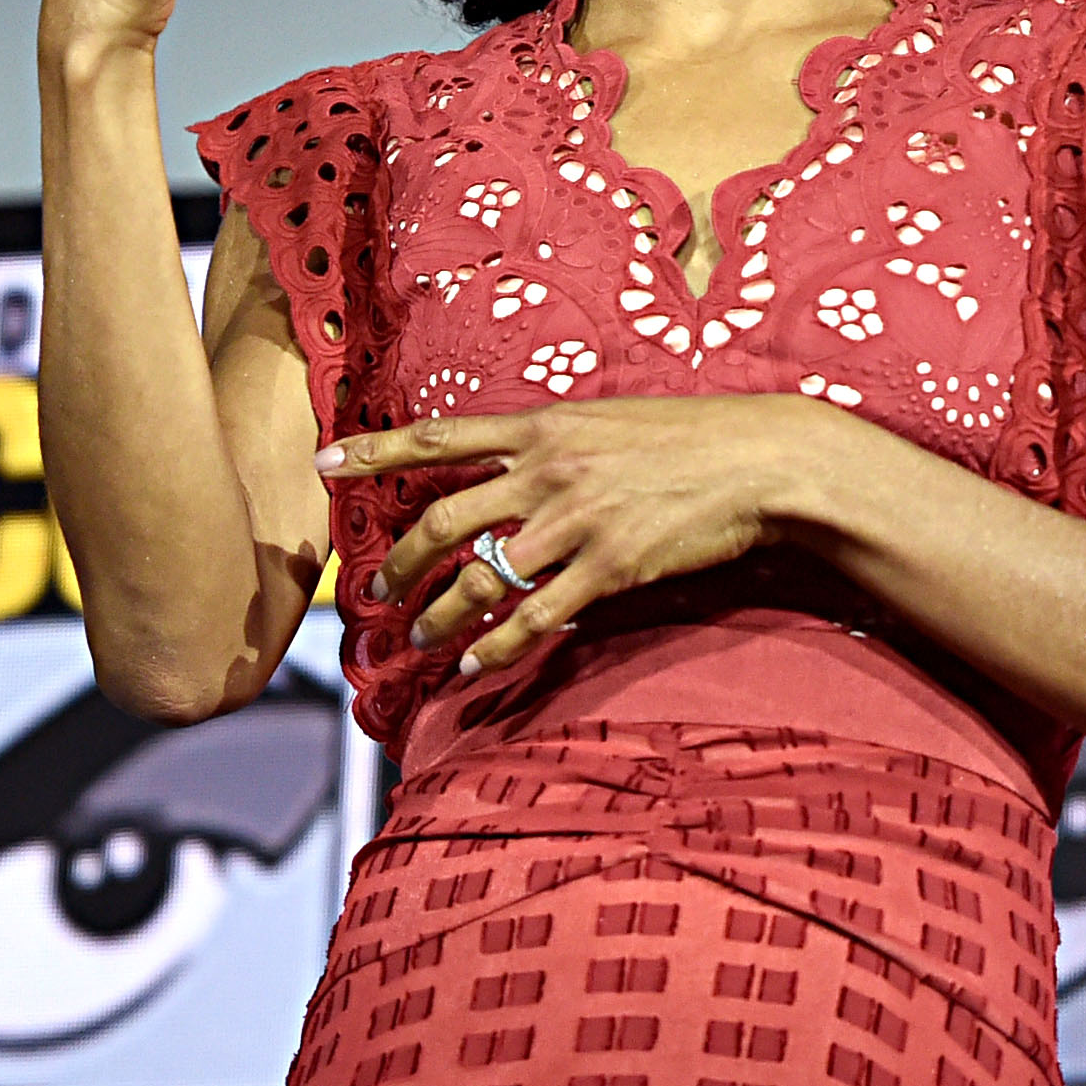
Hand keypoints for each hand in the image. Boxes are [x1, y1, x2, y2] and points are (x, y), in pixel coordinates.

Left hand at [322, 394, 860, 675]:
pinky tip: (475, 665)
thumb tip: (507, 470)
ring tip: (415, 639)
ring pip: (480, 577)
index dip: (376, 449)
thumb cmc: (688, 436)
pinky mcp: (609, 567)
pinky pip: (535, 616)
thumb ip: (552, 444)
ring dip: (438, 616)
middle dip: (398, 563)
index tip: (325, 462)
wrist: (759, 458)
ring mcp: (577, 520)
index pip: (440, 437)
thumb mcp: (607, 420)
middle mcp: (548, 469)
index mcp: (544, 426)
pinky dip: (496, 646)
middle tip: (375, 592)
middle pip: (443, 520)